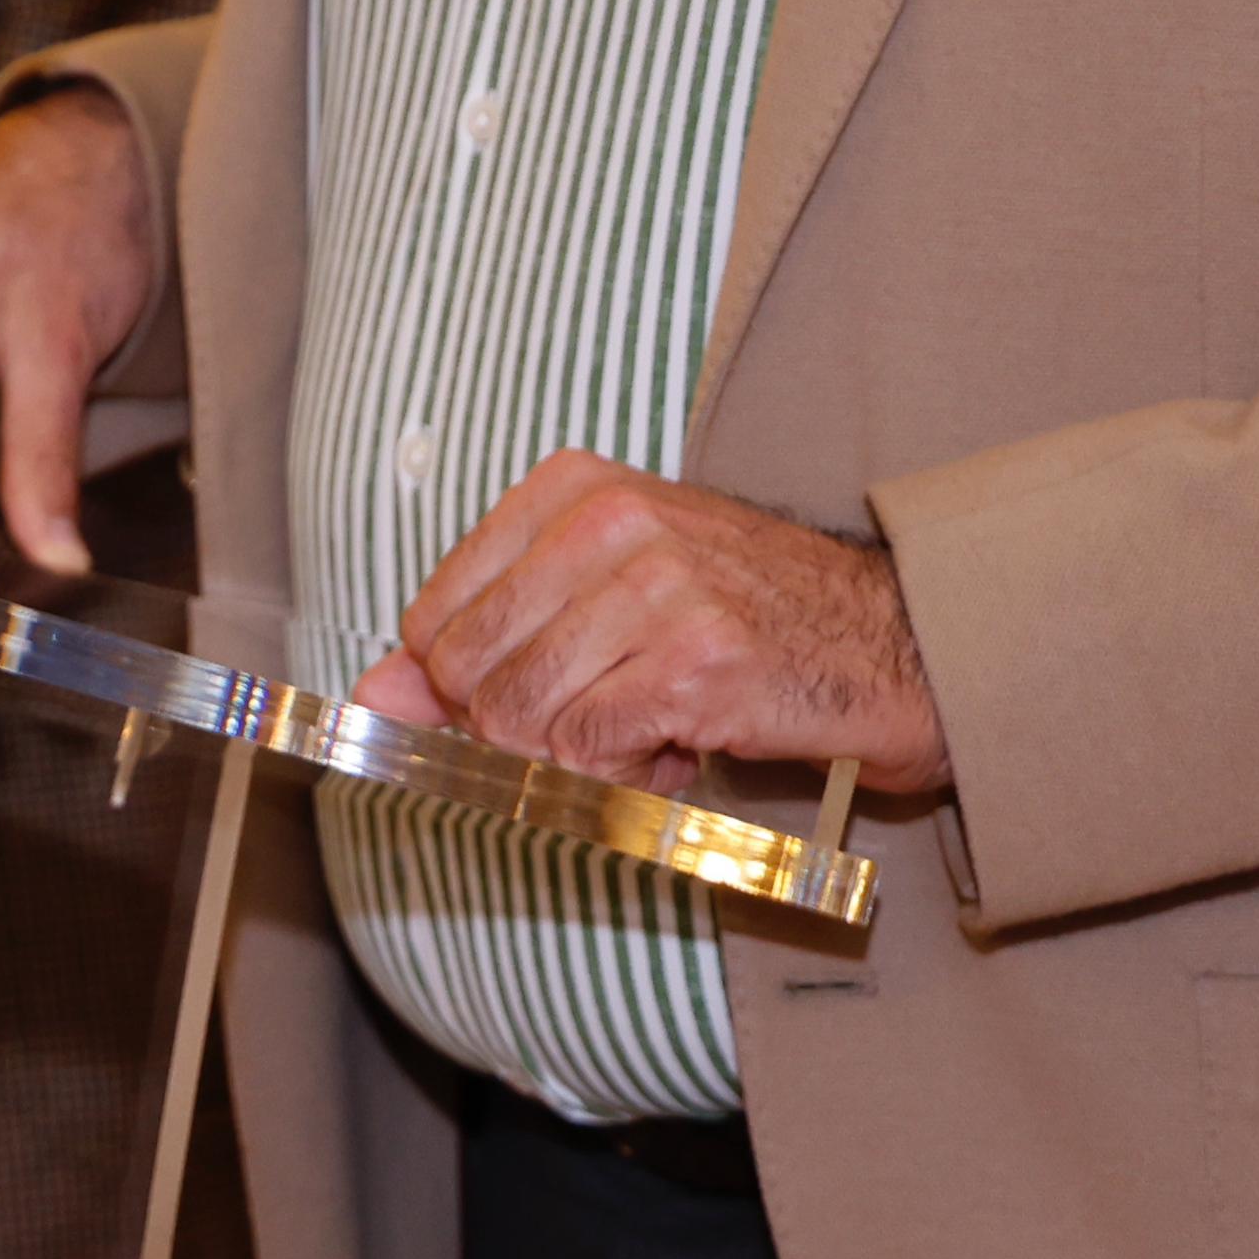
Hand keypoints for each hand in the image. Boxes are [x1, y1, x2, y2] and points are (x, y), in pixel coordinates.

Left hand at [349, 451, 946, 796]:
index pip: (436, 616)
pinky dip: (624, 772)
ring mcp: (657, 589)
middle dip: (519, 724)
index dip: (469, 683)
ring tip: (650, 720)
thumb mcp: (599, 594)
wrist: (889, 642)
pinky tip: (680, 741)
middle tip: (602, 709)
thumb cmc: (738, 613)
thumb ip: (476, 639)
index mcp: (573, 485)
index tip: (535, 687)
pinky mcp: (698, 665)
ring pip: (524, 718)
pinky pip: (590, 750)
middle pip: (471, 674)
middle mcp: (611, 522)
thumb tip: (370, 695)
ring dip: (580, 751)